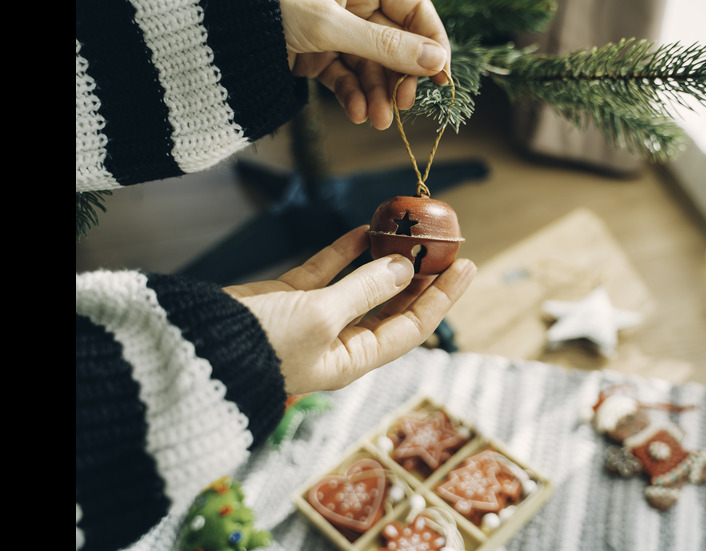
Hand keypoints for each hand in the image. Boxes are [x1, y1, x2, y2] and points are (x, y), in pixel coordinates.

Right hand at [224, 226, 475, 393]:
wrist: (197, 346)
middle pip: (393, 306)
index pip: (413, 327)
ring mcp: (315, 319)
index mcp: (354, 359)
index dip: (442, 296)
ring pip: (363, 285)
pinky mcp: (290, 297)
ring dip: (386, 259)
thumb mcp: (322, 316)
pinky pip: (329, 271)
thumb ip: (365, 289)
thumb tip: (405, 267)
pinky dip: (346, 251)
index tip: (466, 265)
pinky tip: (366, 229)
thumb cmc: (262, 344)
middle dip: (420, 277)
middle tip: (444, 244)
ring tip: (411, 233)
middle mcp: (340, 342)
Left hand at [281, 0, 451, 129]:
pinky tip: (358, 113)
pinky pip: (344, 75)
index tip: (441, 77)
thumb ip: (386, 45)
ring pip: (371, 65)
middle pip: (395, 42)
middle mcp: (354, 3)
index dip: (432, 42)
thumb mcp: (331, 26)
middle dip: (399, 77)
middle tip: (403, 104)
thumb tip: (436, 61)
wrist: (218, 33)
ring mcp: (335, 29)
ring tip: (379, 121)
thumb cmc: (269, 9)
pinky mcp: (317, 53)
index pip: (414, 9)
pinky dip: (352, 95)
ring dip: (377, 95)